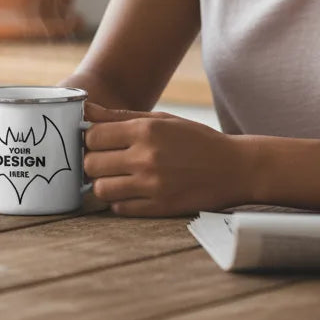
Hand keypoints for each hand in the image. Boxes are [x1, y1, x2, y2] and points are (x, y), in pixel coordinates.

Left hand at [83, 102, 253, 216]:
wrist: (235, 167)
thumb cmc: (195, 139)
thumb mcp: (160, 118)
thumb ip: (119, 116)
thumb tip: (85, 110)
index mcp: (145, 130)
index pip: (92, 135)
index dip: (90, 138)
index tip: (98, 141)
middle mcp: (146, 157)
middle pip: (91, 163)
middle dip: (92, 161)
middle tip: (104, 160)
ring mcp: (153, 185)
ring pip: (101, 189)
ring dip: (103, 183)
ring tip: (115, 177)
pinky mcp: (160, 207)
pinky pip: (120, 209)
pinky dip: (119, 201)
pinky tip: (130, 191)